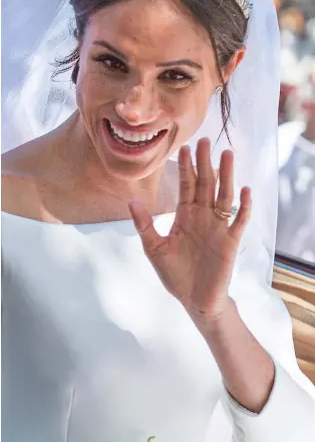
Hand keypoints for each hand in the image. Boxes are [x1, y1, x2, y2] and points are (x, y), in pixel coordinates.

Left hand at [129, 138, 250, 320]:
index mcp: (185, 216)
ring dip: (226, 176)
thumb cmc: (175, 275)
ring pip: (224, 196)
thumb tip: (131, 201)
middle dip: (205, 163)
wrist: (195, 301)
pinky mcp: (230, 242)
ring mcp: (218, 228)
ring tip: (227, 155)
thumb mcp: (154, 249)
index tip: (184, 147)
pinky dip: (243, 207)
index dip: (185, 168)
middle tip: (206, 140)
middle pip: (206, 184)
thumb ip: (145, 225)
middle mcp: (203, 217)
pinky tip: (245, 191)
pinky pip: (239, 221)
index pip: (186, 186)